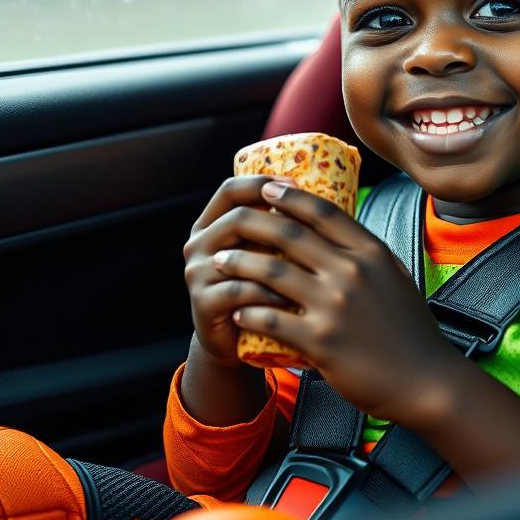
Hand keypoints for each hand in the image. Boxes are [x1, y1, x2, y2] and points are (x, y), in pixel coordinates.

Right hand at [182, 174, 307, 368]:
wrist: (236, 336)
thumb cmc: (261, 286)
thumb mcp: (266, 251)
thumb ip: (279, 226)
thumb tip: (322, 195)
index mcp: (212, 222)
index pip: (230, 190)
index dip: (261, 184)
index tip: (295, 184)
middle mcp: (199, 243)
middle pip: (236, 219)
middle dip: (276, 221)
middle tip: (310, 229)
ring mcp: (197, 273)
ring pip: (240, 256)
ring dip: (276, 261)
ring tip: (309, 266)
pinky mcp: (203, 303)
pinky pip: (240, 291)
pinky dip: (269, 294)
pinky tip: (292, 300)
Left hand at [217, 180, 461, 422]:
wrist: (424, 380)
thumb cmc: (411, 330)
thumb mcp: (396, 277)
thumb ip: (368, 254)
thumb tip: (340, 230)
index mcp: (371, 253)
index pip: (325, 212)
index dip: (292, 197)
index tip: (268, 188)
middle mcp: (352, 272)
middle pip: (291, 235)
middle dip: (254, 223)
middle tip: (232, 221)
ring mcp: (335, 306)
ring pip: (272, 273)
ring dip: (240, 264)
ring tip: (221, 261)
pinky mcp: (321, 340)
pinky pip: (271, 319)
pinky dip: (248, 311)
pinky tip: (236, 309)